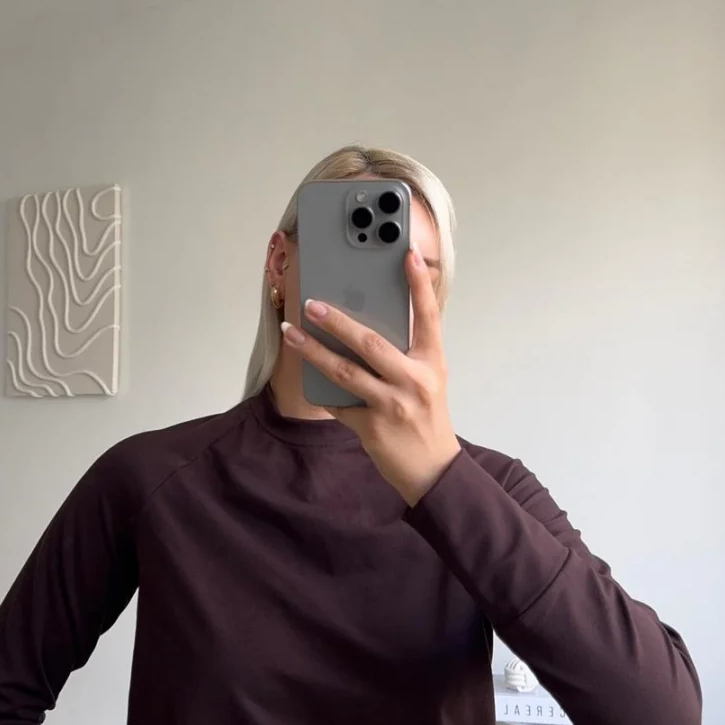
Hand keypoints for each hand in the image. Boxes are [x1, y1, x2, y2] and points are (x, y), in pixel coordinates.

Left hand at [281, 244, 460, 505]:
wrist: (432, 470)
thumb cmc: (427, 417)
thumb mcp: (428, 378)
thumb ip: (407, 351)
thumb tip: (367, 321)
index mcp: (431, 363)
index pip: (428, 316)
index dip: (419, 284)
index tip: (408, 255)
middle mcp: (414, 381)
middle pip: (372, 343)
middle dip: (338, 321)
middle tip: (312, 303)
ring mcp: (392, 405)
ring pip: (345, 372)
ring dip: (313, 350)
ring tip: (291, 332)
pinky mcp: (372, 427)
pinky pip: (338, 403)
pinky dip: (320, 389)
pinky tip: (304, 373)